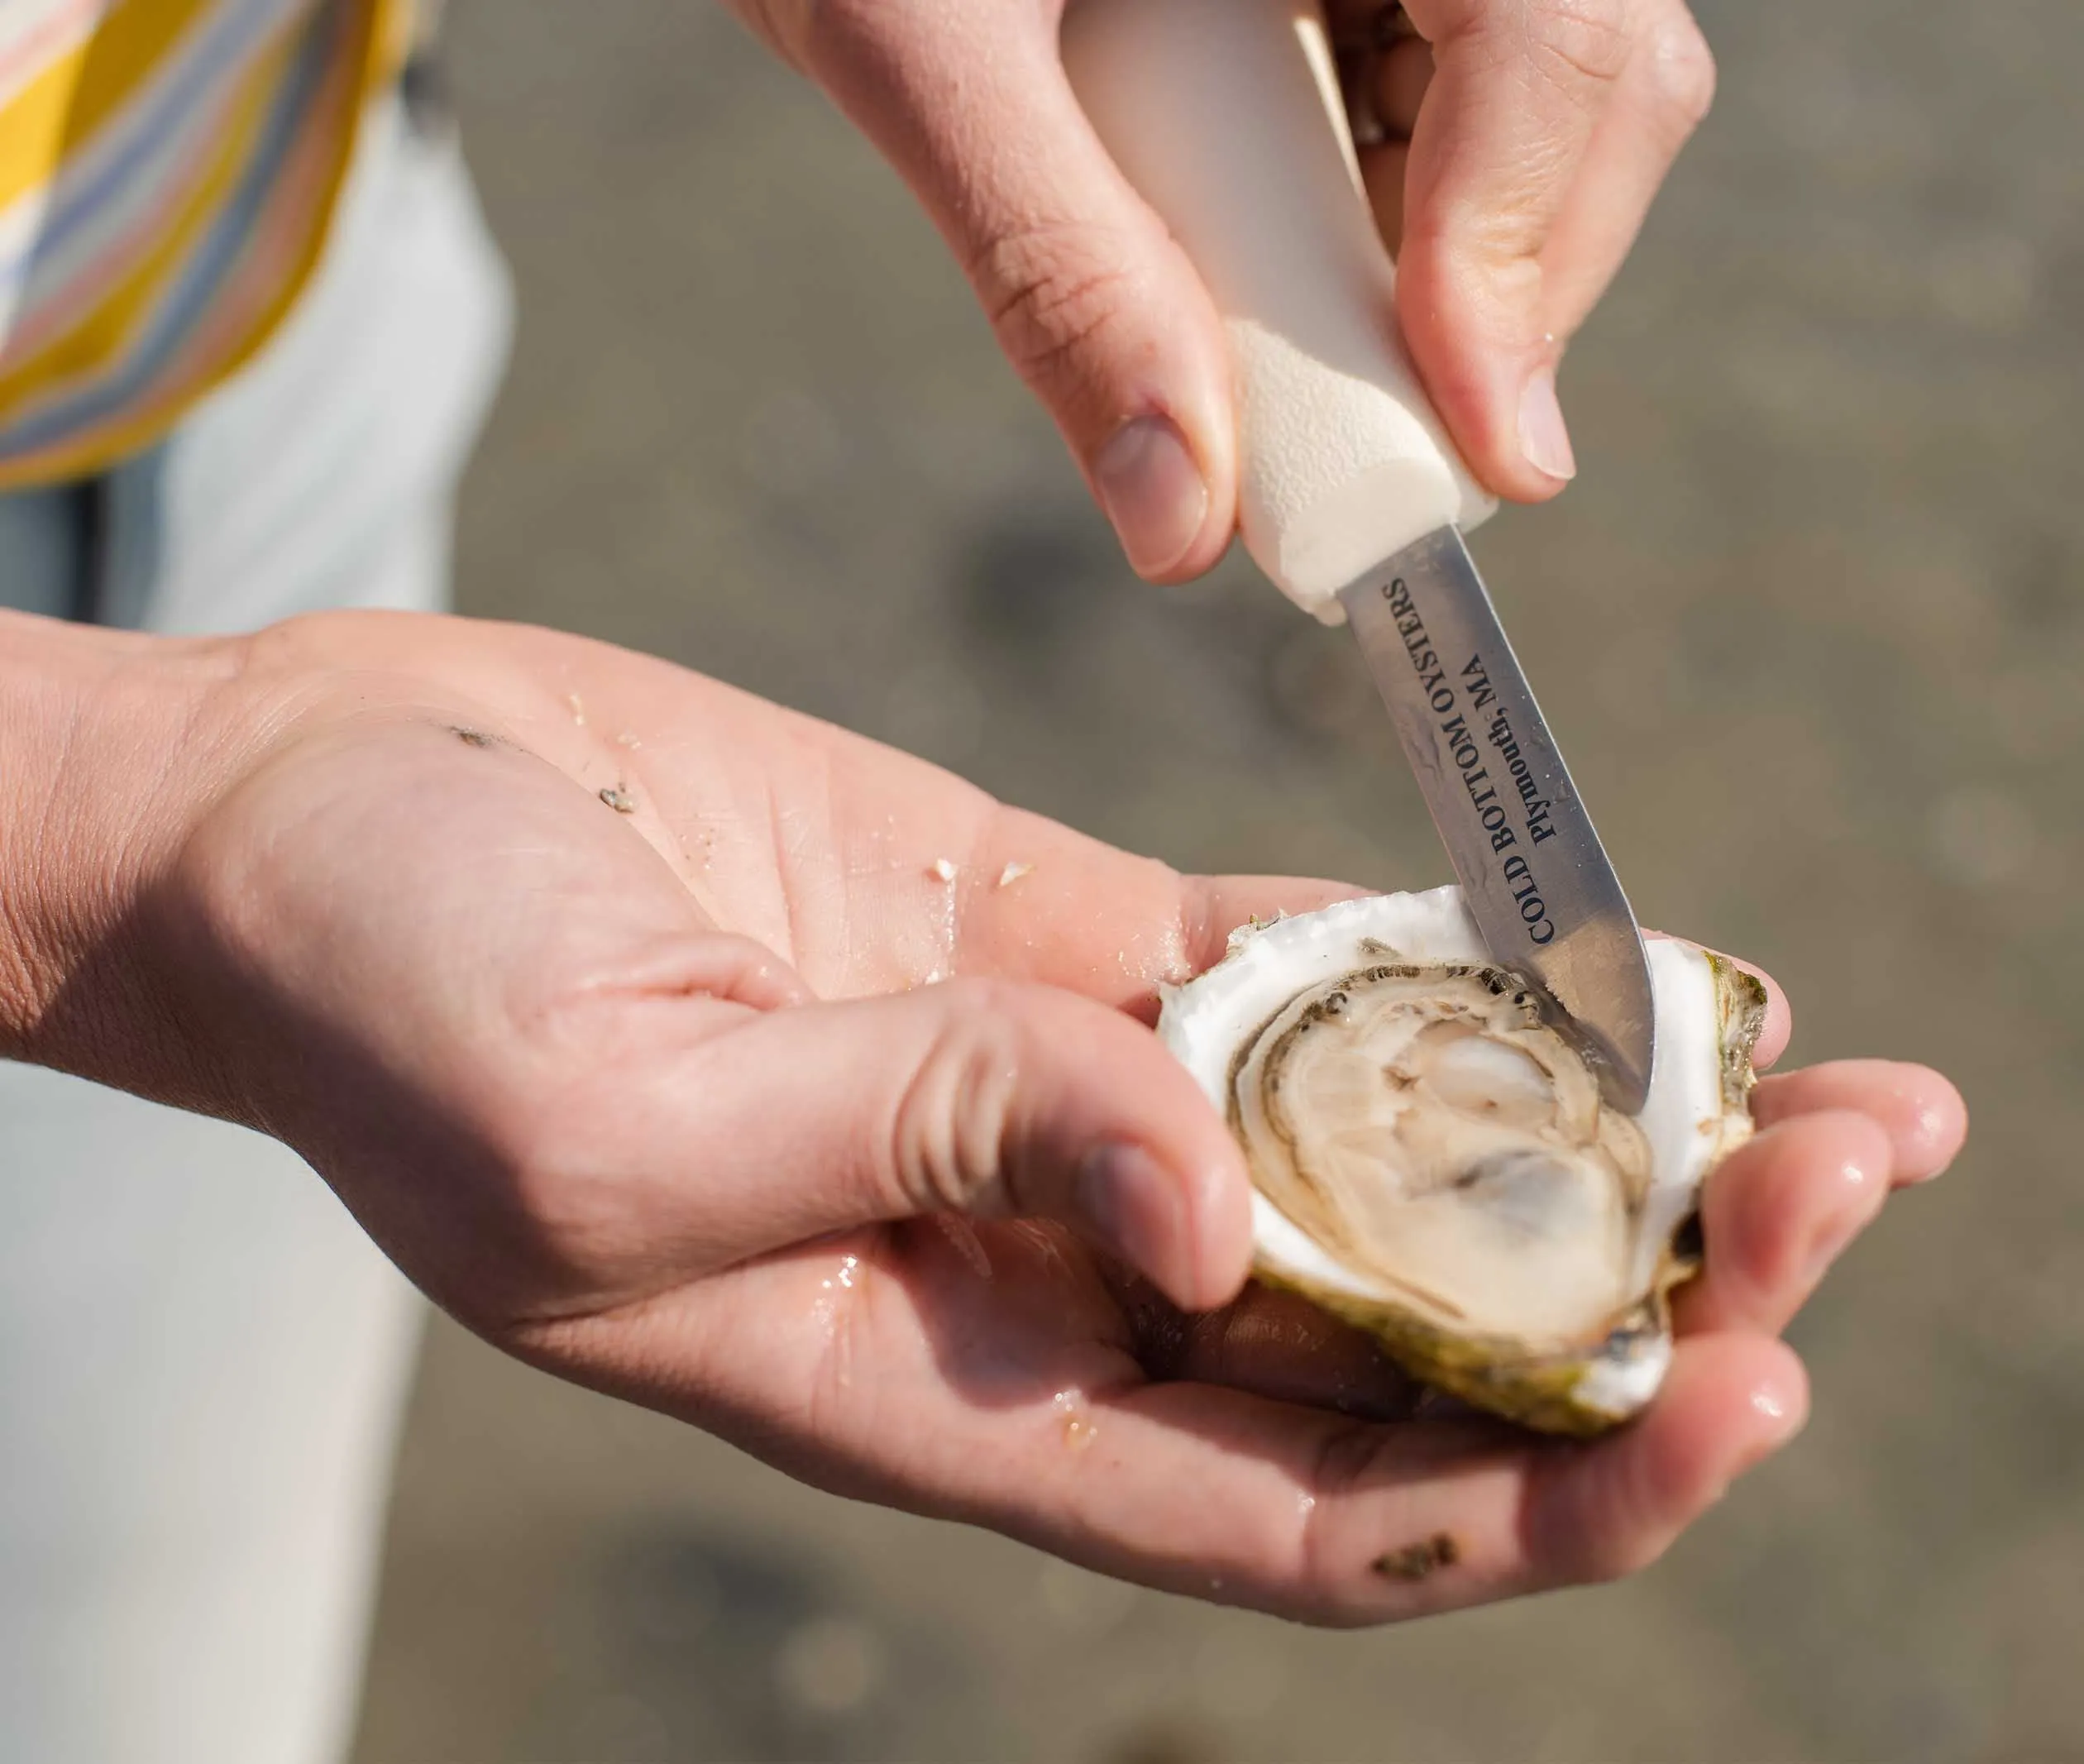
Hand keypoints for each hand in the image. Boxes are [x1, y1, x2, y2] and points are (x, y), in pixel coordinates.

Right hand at [3, 611, 1962, 1622]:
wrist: (325, 817)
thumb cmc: (397, 996)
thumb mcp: (614, 1120)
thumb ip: (916, 1141)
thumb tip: (1204, 1187)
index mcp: (940, 1384)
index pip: (1309, 1514)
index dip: (1542, 1485)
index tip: (1741, 1384)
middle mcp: (1037, 1265)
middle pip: (1399, 1339)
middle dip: (1647, 1289)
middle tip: (1860, 1180)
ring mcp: (1053, 1091)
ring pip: (1376, 1155)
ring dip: (1587, 1126)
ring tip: (1809, 1065)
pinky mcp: (1034, 932)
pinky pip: (1284, 976)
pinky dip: (1438, 973)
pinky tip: (1591, 947)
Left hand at [730, 0, 1716, 576]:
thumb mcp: (922, 48)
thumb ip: (1052, 269)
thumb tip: (1182, 526)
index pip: (1558, 27)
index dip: (1532, 237)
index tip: (1482, 446)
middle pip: (1587, 88)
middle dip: (1505, 294)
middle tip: (1385, 464)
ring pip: (1535, 129)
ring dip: (1444, 288)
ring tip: (1301, 379)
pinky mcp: (1366, 1)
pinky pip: (1439, 131)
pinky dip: (1384, 252)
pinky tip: (1273, 281)